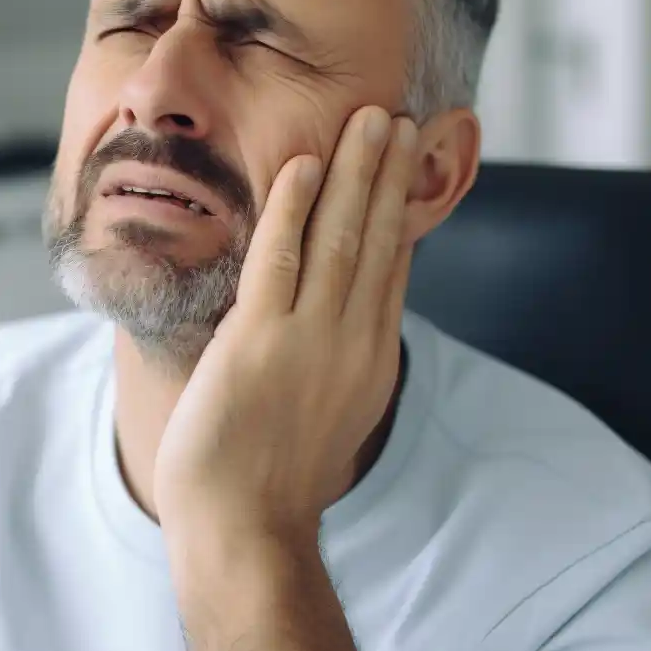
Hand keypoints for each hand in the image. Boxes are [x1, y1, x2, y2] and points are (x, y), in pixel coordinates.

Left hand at [154, 106, 417, 554]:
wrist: (245, 530)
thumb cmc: (272, 480)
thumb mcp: (328, 417)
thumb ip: (336, 364)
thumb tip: (335, 326)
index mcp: (370, 360)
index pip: (392, 269)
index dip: (399, 212)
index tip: (405, 168)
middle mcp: (352, 342)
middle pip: (378, 241)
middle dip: (388, 176)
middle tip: (399, 120)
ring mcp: (309, 340)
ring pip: (341, 238)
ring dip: (355, 174)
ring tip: (367, 121)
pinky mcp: (259, 341)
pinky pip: (281, 259)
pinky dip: (293, 208)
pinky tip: (305, 165)